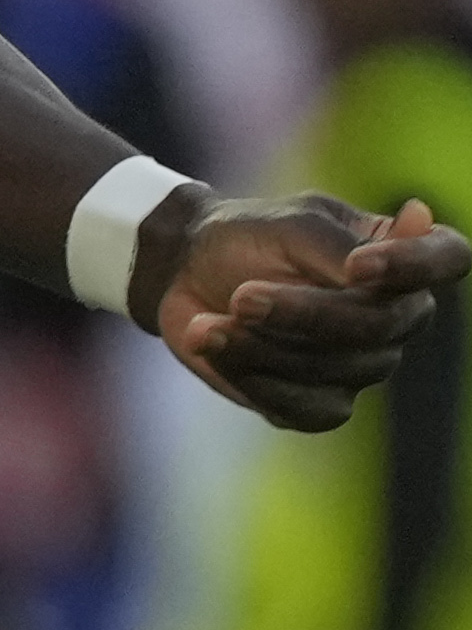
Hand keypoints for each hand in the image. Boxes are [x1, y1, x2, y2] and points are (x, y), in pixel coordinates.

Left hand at [154, 192, 466, 428]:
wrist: (185, 274)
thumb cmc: (248, 237)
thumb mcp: (291, 225)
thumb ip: (344, 242)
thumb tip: (421, 219)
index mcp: (403, 258)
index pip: (447, 259)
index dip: (413, 265)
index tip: (358, 265)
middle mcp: (397, 315)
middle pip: (378, 327)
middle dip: (305, 314)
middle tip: (242, 296)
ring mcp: (362, 364)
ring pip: (334, 370)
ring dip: (263, 348)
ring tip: (208, 324)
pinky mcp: (318, 402)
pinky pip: (304, 409)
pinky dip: (254, 381)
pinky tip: (214, 347)